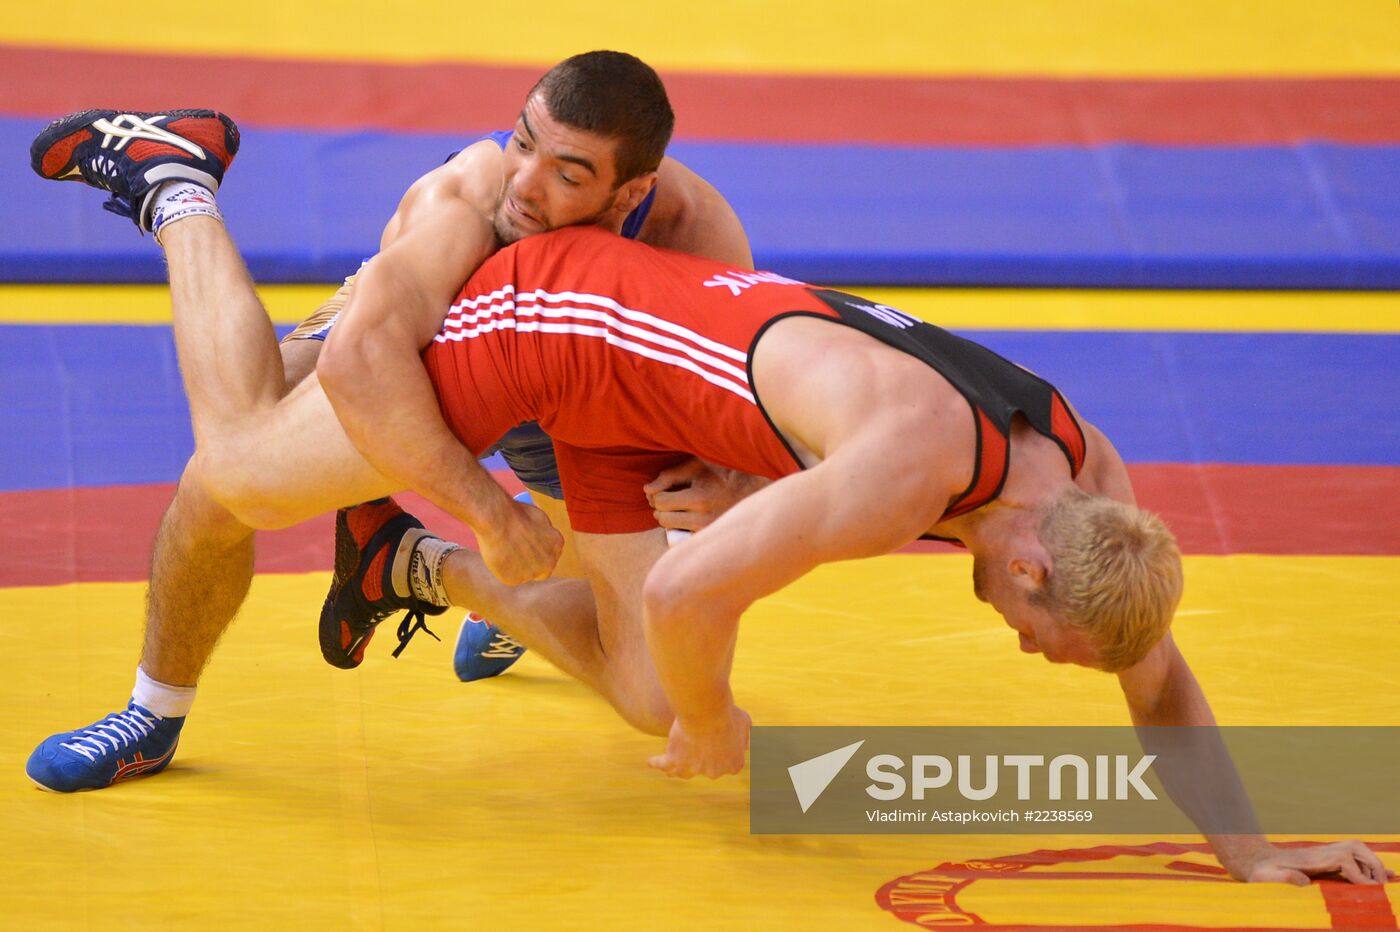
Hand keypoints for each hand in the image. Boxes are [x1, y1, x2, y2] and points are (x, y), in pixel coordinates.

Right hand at [475, 497, 561, 584]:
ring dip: (515, 567)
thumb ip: (542, 532)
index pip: (551, 555)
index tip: (529, 551)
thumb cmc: (514, 513)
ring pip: (523, 574)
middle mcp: (549, 562)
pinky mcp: (515, 580)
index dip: (540, 554)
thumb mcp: (537, 518)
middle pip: (542, 571)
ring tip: (501, 549)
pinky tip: (497, 555)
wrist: (497, 519)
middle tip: (515, 557)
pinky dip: (502, 569)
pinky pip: (508, 576)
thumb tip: (537, 536)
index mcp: (556, 543)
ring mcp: (532, 573)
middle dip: (531, 566)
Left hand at [643, 458, 767, 532]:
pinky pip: (683, 536)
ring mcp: (707, 531)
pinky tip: (689, 516)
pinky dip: (681, 527)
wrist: (755, 490)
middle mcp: (703, 519)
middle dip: (661, 507)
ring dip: (670, 517)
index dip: (657, 494)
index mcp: (699, 499)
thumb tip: (647, 489)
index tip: (664, 489)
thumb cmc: (724, 472)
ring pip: (671, 529)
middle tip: (670, 498)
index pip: (660, 502)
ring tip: (681, 506)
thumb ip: (670, 475)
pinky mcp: (710, 537)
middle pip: (662, 519)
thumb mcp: (698, 465)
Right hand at [648, 706, 751, 778]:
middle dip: (701, 756)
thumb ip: (746, 736)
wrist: (707, 710)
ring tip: (672, 765)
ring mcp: (695, 770)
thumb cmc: (727, 713)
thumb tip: (747, 744)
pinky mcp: (676, 762)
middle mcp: (715, 772)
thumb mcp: (745, 722)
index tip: (714, 742)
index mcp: (734, 765)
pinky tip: (651, 761)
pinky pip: (664, 766)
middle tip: (695, 740)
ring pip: (684, 771)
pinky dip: (657, 763)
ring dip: (679, 767)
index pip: (726, 763)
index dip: (719, 751)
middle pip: (705, 767)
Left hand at [1242, 841, 1392, 884]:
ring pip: (1356, 850)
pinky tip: (1381, 877)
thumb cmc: (1260, 872)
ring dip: (1372, 864)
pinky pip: (1350, 859)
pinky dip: (1367, 866)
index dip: (1359, 873)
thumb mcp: (1266, 877)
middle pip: (1354, 848)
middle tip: (1381, 885)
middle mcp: (1320, 853)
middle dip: (1372, 863)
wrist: (1254, 861)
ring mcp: (1323, 855)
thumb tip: (1304, 882)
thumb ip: (1284, 878)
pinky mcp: (1324, 860)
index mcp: (1311, 858)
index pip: (1343, 859)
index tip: (1369, 889)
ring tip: (1384, 883)